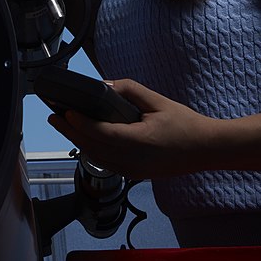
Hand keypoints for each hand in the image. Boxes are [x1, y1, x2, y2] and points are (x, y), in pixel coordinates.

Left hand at [47, 78, 214, 179]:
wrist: (206, 150)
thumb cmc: (185, 124)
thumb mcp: (158, 101)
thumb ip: (129, 91)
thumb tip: (104, 85)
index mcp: (140, 142)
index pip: (101, 133)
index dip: (80, 123)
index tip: (65, 111)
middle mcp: (134, 161)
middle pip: (93, 148)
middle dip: (71, 131)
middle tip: (55, 117)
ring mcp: (134, 171)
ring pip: (97, 158)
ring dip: (80, 142)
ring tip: (66, 125)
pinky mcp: (135, 175)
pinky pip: (107, 164)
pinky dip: (93, 151)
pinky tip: (86, 139)